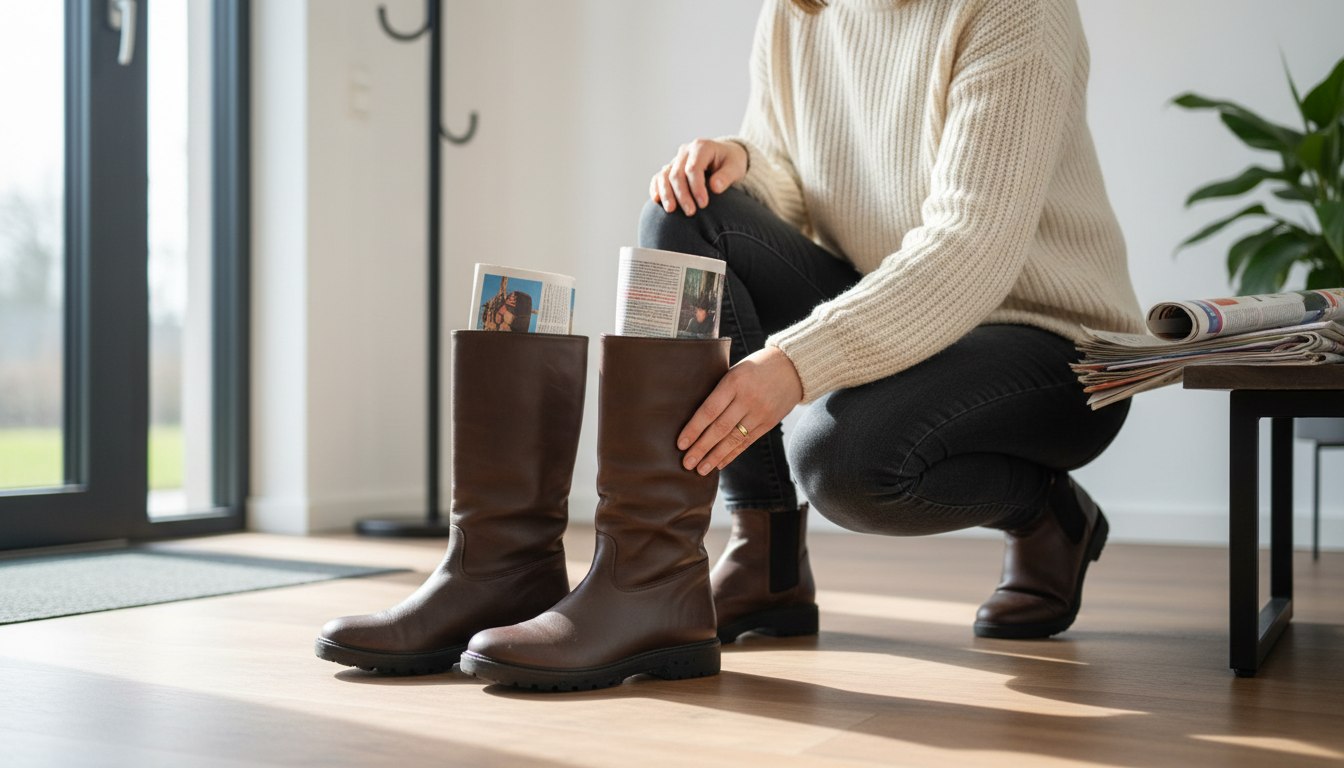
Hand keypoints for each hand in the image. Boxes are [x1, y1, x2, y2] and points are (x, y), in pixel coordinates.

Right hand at [650, 139, 747, 216]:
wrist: (724, 156)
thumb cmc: (731, 162)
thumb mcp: (735, 167)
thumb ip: (726, 176)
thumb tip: (714, 187)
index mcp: (701, 147)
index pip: (693, 168)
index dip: (696, 188)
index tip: (703, 204)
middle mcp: (685, 151)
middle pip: (677, 174)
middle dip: (682, 194)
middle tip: (690, 212)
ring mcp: (676, 160)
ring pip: (664, 175)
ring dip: (666, 194)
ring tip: (671, 210)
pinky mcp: (670, 169)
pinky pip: (658, 177)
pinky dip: (656, 188)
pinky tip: (657, 200)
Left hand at [677, 346, 803, 474]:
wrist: (793, 367)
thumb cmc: (756, 366)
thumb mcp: (735, 370)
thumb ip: (720, 390)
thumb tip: (694, 416)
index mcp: (734, 382)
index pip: (709, 410)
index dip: (694, 429)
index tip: (680, 444)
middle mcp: (747, 399)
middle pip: (720, 429)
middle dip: (701, 448)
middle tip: (686, 464)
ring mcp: (760, 413)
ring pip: (733, 439)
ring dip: (715, 457)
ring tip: (700, 470)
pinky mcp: (769, 423)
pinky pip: (747, 442)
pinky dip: (732, 454)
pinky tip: (719, 464)